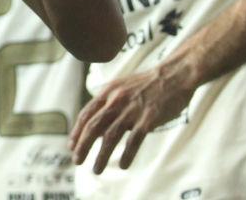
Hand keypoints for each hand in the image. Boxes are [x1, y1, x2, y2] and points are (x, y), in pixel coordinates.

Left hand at [70, 65, 196, 172]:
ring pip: (110, 136)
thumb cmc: (147, 84)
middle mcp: (116, 100)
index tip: (71, 146)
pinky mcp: (149, 118)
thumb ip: (107, 104)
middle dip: (83, 146)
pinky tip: (123, 166)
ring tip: (96, 170)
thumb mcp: (121, 87)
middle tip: (77, 160)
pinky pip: (134, 140)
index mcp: (107, 92)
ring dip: (101, 155)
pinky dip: (127, 154)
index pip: (86, 115)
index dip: (77, 132)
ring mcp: (132, 110)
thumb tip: (95, 128)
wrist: (174, 75)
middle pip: (93, 126)